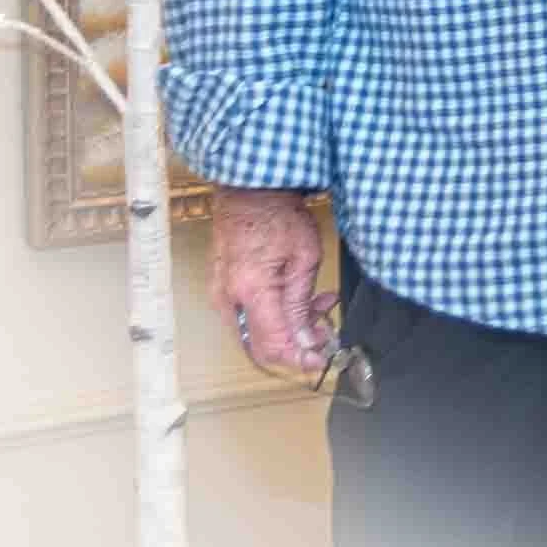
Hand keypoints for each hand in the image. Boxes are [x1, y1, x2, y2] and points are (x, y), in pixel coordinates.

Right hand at [211, 187, 334, 377]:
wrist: (250, 188)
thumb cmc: (279, 213)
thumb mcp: (305, 257)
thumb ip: (302, 305)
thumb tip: (305, 342)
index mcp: (251, 292)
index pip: (273, 346)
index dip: (299, 358)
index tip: (321, 359)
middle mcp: (228, 300)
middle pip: (262, 345)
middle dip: (297, 344)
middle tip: (325, 330)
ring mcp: (221, 294)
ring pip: (257, 331)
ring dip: (290, 326)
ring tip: (321, 303)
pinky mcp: (223, 287)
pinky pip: (248, 314)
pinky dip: (276, 313)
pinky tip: (301, 295)